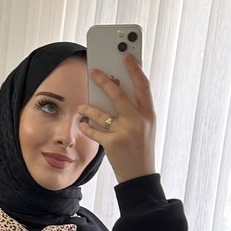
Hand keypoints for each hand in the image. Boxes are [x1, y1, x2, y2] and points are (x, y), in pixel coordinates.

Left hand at [77, 53, 156, 182]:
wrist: (140, 176)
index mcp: (149, 114)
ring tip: (81, 107)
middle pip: (119, 93)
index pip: (143, 85)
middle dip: (105, 81)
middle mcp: (138, 120)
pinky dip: (87, 127)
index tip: (126, 55)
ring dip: (88, 108)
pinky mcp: (113, 144)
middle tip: (93, 71)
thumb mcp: (144, 127)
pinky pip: (95, 130)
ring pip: (102, 112)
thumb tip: (116, 88)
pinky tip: (83, 124)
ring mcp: (126, 132)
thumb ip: (134, 109)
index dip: (134, 68)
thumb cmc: (140, 148)